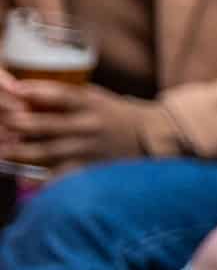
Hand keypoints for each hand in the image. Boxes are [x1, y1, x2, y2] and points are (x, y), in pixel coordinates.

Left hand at [0, 76, 147, 171]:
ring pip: (49, 151)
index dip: (37, 91)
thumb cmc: (113, 114)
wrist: (149, 138)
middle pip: (49, 124)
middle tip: (2, 122)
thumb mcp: (95, 97)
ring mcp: (89, 149)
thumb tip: (23, 94)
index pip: (62, 95)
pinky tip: (25, 179)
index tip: (14, 90)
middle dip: (20, 123)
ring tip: (2, 150)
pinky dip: (43, 179)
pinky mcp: (90, 168)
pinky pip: (62, 175)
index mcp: (92, 103)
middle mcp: (90, 126)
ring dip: (21, 151)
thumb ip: (66, 96)